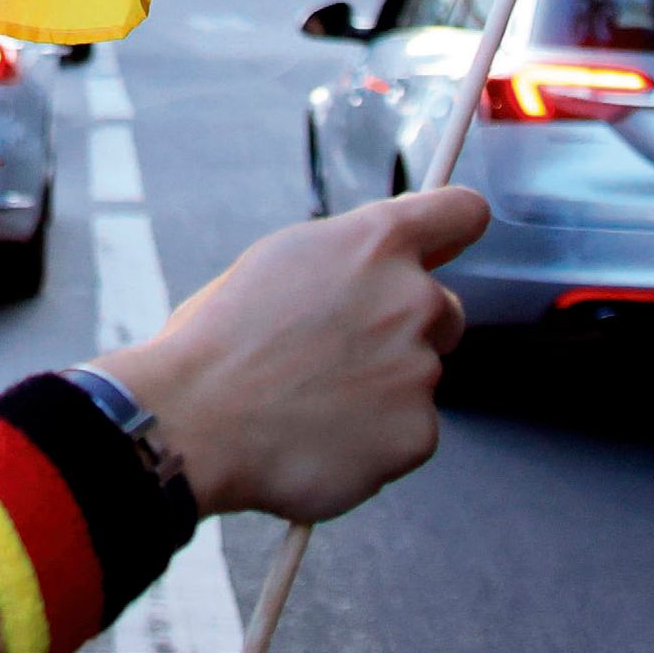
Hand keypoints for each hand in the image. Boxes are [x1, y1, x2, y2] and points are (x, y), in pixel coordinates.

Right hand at [89, 187, 486, 521]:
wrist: (194, 421)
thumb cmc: (218, 342)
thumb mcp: (277, 263)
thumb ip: (345, 261)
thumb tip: (372, 269)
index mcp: (372, 243)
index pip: (460, 212)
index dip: (452, 229)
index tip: (445, 245)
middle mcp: (411, 298)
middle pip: (443, 310)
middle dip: (404, 329)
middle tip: (337, 353)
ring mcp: (420, 369)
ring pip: (418, 376)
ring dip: (381, 389)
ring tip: (310, 402)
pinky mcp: (418, 433)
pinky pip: (408, 433)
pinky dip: (373, 440)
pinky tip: (319, 436)